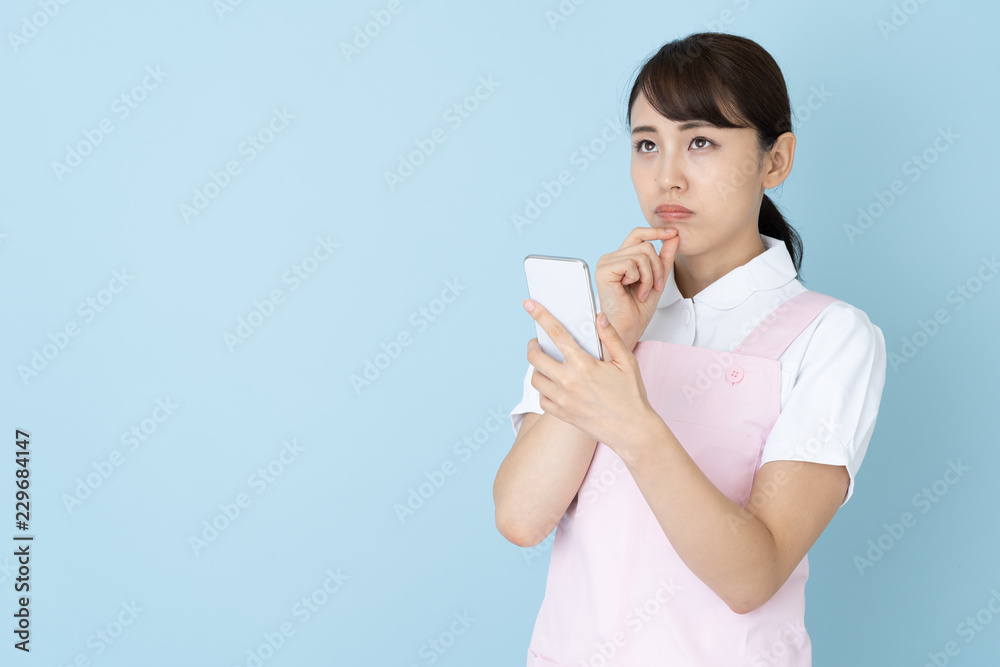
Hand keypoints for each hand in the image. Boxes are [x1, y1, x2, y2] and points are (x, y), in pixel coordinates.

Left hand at [523, 298, 652, 452]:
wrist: (632, 430)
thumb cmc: (631, 396)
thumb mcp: (626, 361)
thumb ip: (610, 337)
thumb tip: (598, 317)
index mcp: (583, 364)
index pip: (556, 333)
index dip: (541, 315)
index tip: (529, 305)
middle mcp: (568, 381)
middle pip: (535, 357)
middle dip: (533, 346)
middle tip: (538, 343)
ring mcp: (562, 400)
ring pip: (535, 378)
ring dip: (538, 369)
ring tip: (549, 365)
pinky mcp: (561, 414)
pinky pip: (541, 398)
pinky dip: (545, 390)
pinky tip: (556, 386)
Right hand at [595, 227, 679, 350]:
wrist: (628, 328)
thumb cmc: (637, 309)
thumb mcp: (657, 278)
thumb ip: (664, 257)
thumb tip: (674, 236)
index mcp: (620, 258)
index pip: (638, 234)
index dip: (656, 231)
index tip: (673, 233)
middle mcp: (611, 258)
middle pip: (645, 245)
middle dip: (658, 267)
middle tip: (656, 286)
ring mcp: (605, 263)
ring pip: (642, 254)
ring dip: (650, 276)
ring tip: (644, 291)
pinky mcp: (604, 271)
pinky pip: (632, 264)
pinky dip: (641, 279)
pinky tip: (635, 291)